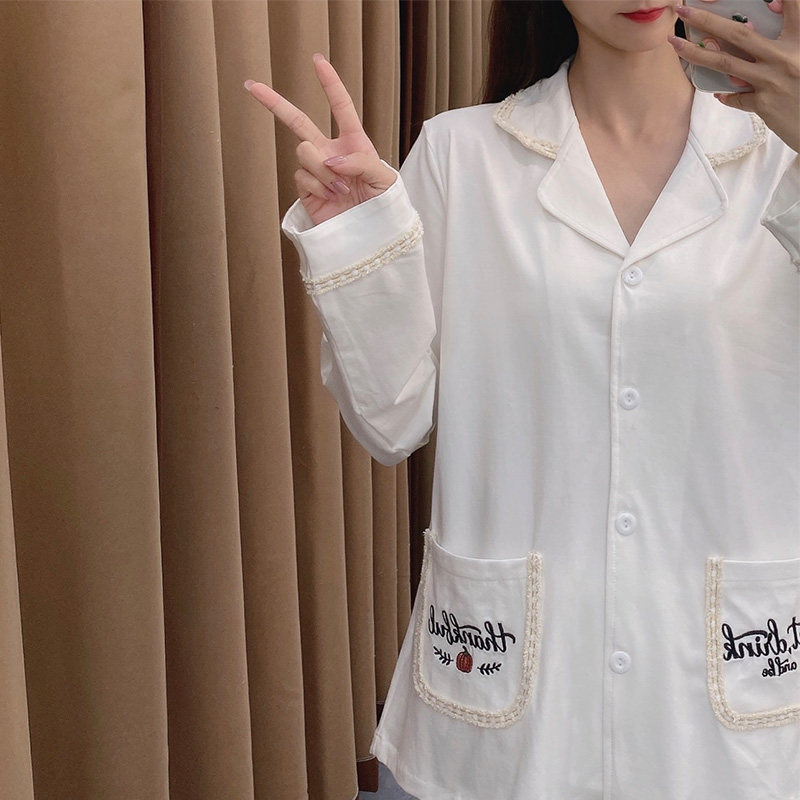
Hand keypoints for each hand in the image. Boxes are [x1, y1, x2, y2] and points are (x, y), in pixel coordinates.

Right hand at [244, 53, 396, 225]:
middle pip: (297, 121)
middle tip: (251, 85)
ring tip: (342, 189)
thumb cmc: (383, 204)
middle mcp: (329, 152)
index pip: (340, 107)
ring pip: (303, 151)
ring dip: (324, 169)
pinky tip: (332, 197)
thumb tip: (330, 157)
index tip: (318, 61)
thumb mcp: (383, 178)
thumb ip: (360, 160)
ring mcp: (315, 171)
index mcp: (353, 142)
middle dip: (273, 102)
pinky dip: (318, 186)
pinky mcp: (306, 190)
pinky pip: (302, 176)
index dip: (330, 84)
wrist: (370, 234)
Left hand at [668, 0, 799, 152]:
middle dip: (707, 20)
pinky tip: (721, 92)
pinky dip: (728, 94)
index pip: (792, 4)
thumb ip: (792, 35)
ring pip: (726, 63)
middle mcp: (785, 56)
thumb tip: (771, 6)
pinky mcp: (764, 104)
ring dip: (696, 53)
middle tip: (684, 11)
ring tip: (676, 44)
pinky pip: (737, 97)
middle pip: (739, 33)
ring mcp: (772, 81)